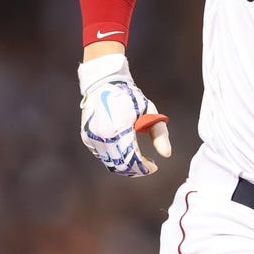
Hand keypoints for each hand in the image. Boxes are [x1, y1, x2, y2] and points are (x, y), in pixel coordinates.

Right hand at [77, 53, 171, 176]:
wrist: (104, 84)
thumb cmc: (131, 97)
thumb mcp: (149, 112)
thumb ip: (159, 133)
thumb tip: (167, 155)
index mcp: (120, 128)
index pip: (133, 158)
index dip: (145, 167)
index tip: (154, 166)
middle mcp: (103, 135)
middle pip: (121, 165)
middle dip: (136, 170)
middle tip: (147, 167)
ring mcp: (92, 138)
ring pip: (110, 163)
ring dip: (125, 167)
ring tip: (138, 162)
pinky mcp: (87, 138)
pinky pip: (102, 156)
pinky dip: (114, 160)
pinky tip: (125, 153)